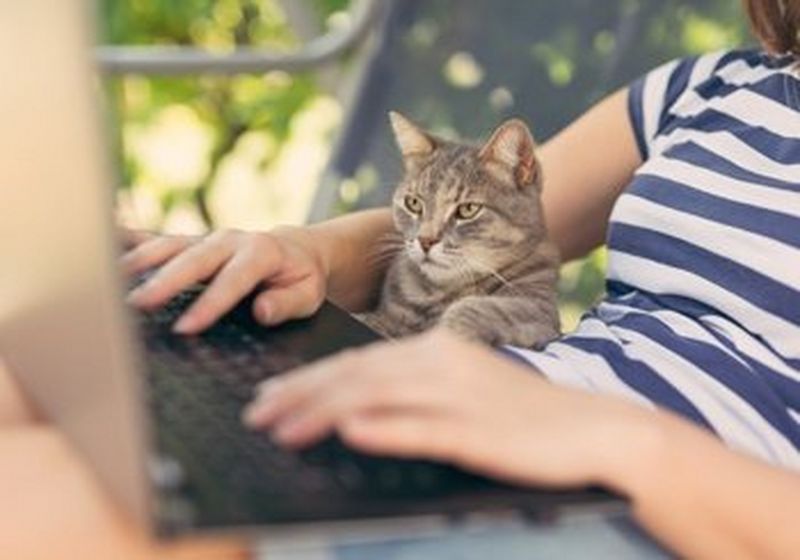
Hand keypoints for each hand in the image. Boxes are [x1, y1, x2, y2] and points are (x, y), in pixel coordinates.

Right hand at [121, 226, 327, 333]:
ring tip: (110, 281)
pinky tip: (106, 249)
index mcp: (262, 252)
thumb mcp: (308, 294)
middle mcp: (231, 240)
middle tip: (137, 305)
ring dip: (141, 262)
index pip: (232, 280)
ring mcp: (209, 239)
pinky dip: (134, 244)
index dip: (209, 304)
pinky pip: (161, 241)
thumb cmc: (302, 277)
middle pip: (194, 260)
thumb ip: (287, 302)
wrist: (298, 249)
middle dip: (164, 282)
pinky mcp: (194, 241)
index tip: (186, 327)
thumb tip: (262, 310)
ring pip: (171, 246)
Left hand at [243, 329, 652, 487]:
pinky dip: (383, 429)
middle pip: (356, 377)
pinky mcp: (478, 430)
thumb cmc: (526, 417)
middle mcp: (441, 363)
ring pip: (376, 399)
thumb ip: (415, 394)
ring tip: (279, 428)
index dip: (309, 379)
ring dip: (322, 413)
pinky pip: (422, 428)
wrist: (594, 429)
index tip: (271, 395)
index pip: (358, 363)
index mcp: (436, 350)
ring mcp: (459, 395)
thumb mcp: (465, 391)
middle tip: (257, 413)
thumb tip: (358, 411)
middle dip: (300, 395)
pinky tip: (350, 433)